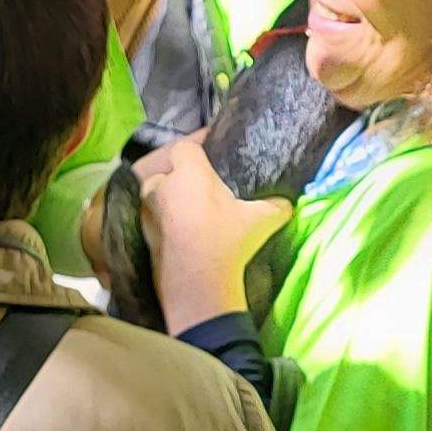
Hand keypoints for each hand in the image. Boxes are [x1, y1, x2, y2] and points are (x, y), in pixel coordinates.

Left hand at [135, 133, 291, 334]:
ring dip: (167, 199)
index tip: (209, 149)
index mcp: (188, 174)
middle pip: (165, 170)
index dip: (197, 145)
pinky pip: (151, 221)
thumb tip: (288, 204)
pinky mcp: (143, 238)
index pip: (185, 147)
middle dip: (178, 175)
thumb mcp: (261, 220)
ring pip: (153, 196)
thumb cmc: (227, 242)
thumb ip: (276, 206)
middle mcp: (162, 187)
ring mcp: (148, 213)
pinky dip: (162, 223)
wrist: (197, 285)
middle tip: (199, 186)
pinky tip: (180, 233)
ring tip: (187, 210)